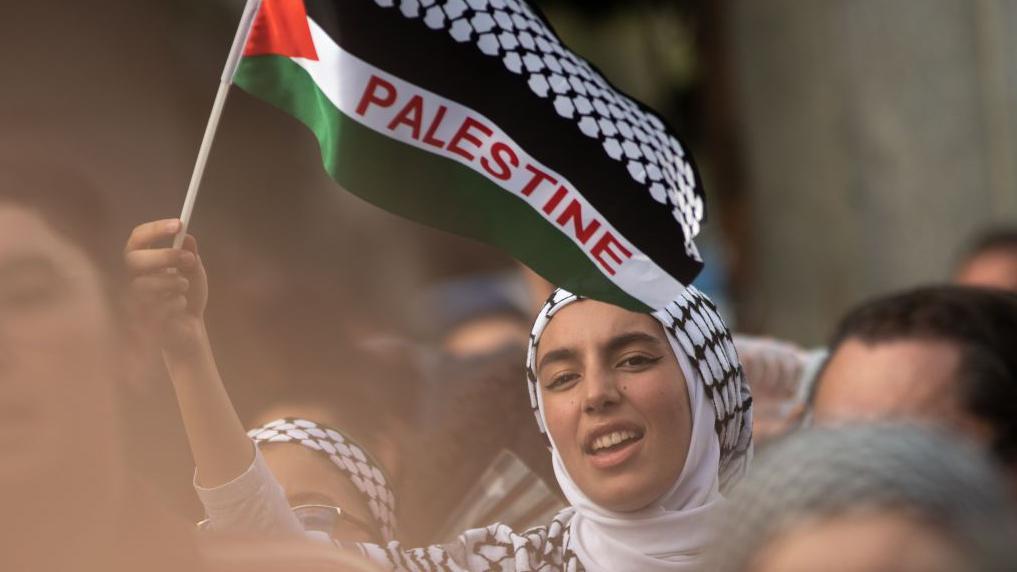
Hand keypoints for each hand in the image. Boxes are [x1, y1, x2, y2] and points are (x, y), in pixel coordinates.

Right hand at [125, 219, 208, 355]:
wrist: (190, 328)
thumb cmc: (187, 297)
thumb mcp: (193, 273)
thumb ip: (190, 256)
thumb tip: (188, 238)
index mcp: (142, 261)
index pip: (138, 238)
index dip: (155, 229)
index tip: (179, 224)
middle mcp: (131, 277)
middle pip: (134, 259)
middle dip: (165, 256)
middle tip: (189, 259)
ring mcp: (131, 299)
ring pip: (145, 284)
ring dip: (174, 284)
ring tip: (184, 289)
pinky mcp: (138, 320)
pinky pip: (156, 306)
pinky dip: (176, 304)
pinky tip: (179, 310)